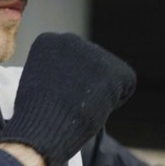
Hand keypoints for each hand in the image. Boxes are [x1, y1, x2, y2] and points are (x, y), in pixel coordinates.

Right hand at [1, 33, 135, 165]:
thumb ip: (61, 72)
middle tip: (69, 104)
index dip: (68, 85)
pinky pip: (127, 84)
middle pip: (92, 65)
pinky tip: (97, 106)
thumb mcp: (41, 82)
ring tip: (80, 106)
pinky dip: (117, 101)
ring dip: (101, 93)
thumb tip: (83, 78)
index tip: (54, 95)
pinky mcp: (114, 68)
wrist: (44, 126)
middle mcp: (71, 39)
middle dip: (87, 86)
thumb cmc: (38, 115)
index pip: (72, 61)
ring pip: (109, 74)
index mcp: (49, 41)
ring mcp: (94, 52)